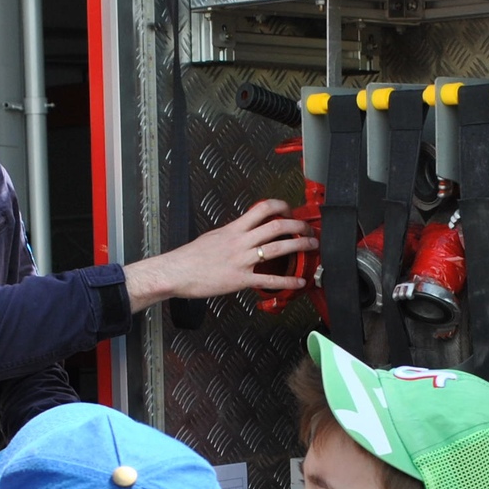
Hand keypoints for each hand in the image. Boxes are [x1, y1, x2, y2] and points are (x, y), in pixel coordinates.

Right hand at [121, 200, 317, 306]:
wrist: (175, 272)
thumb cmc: (189, 257)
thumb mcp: (212, 237)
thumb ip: (231, 233)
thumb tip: (243, 231)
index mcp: (233, 229)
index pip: (262, 208)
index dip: (281, 206)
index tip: (290, 210)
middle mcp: (240, 241)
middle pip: (276, 226)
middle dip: (298, 225)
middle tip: (308, 229)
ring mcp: (242, 260)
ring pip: (277, 248)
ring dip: (299, 246)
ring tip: (312, 246)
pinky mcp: (240, 279)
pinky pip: (269, 279)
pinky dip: (287, 280)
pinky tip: (298, 281)